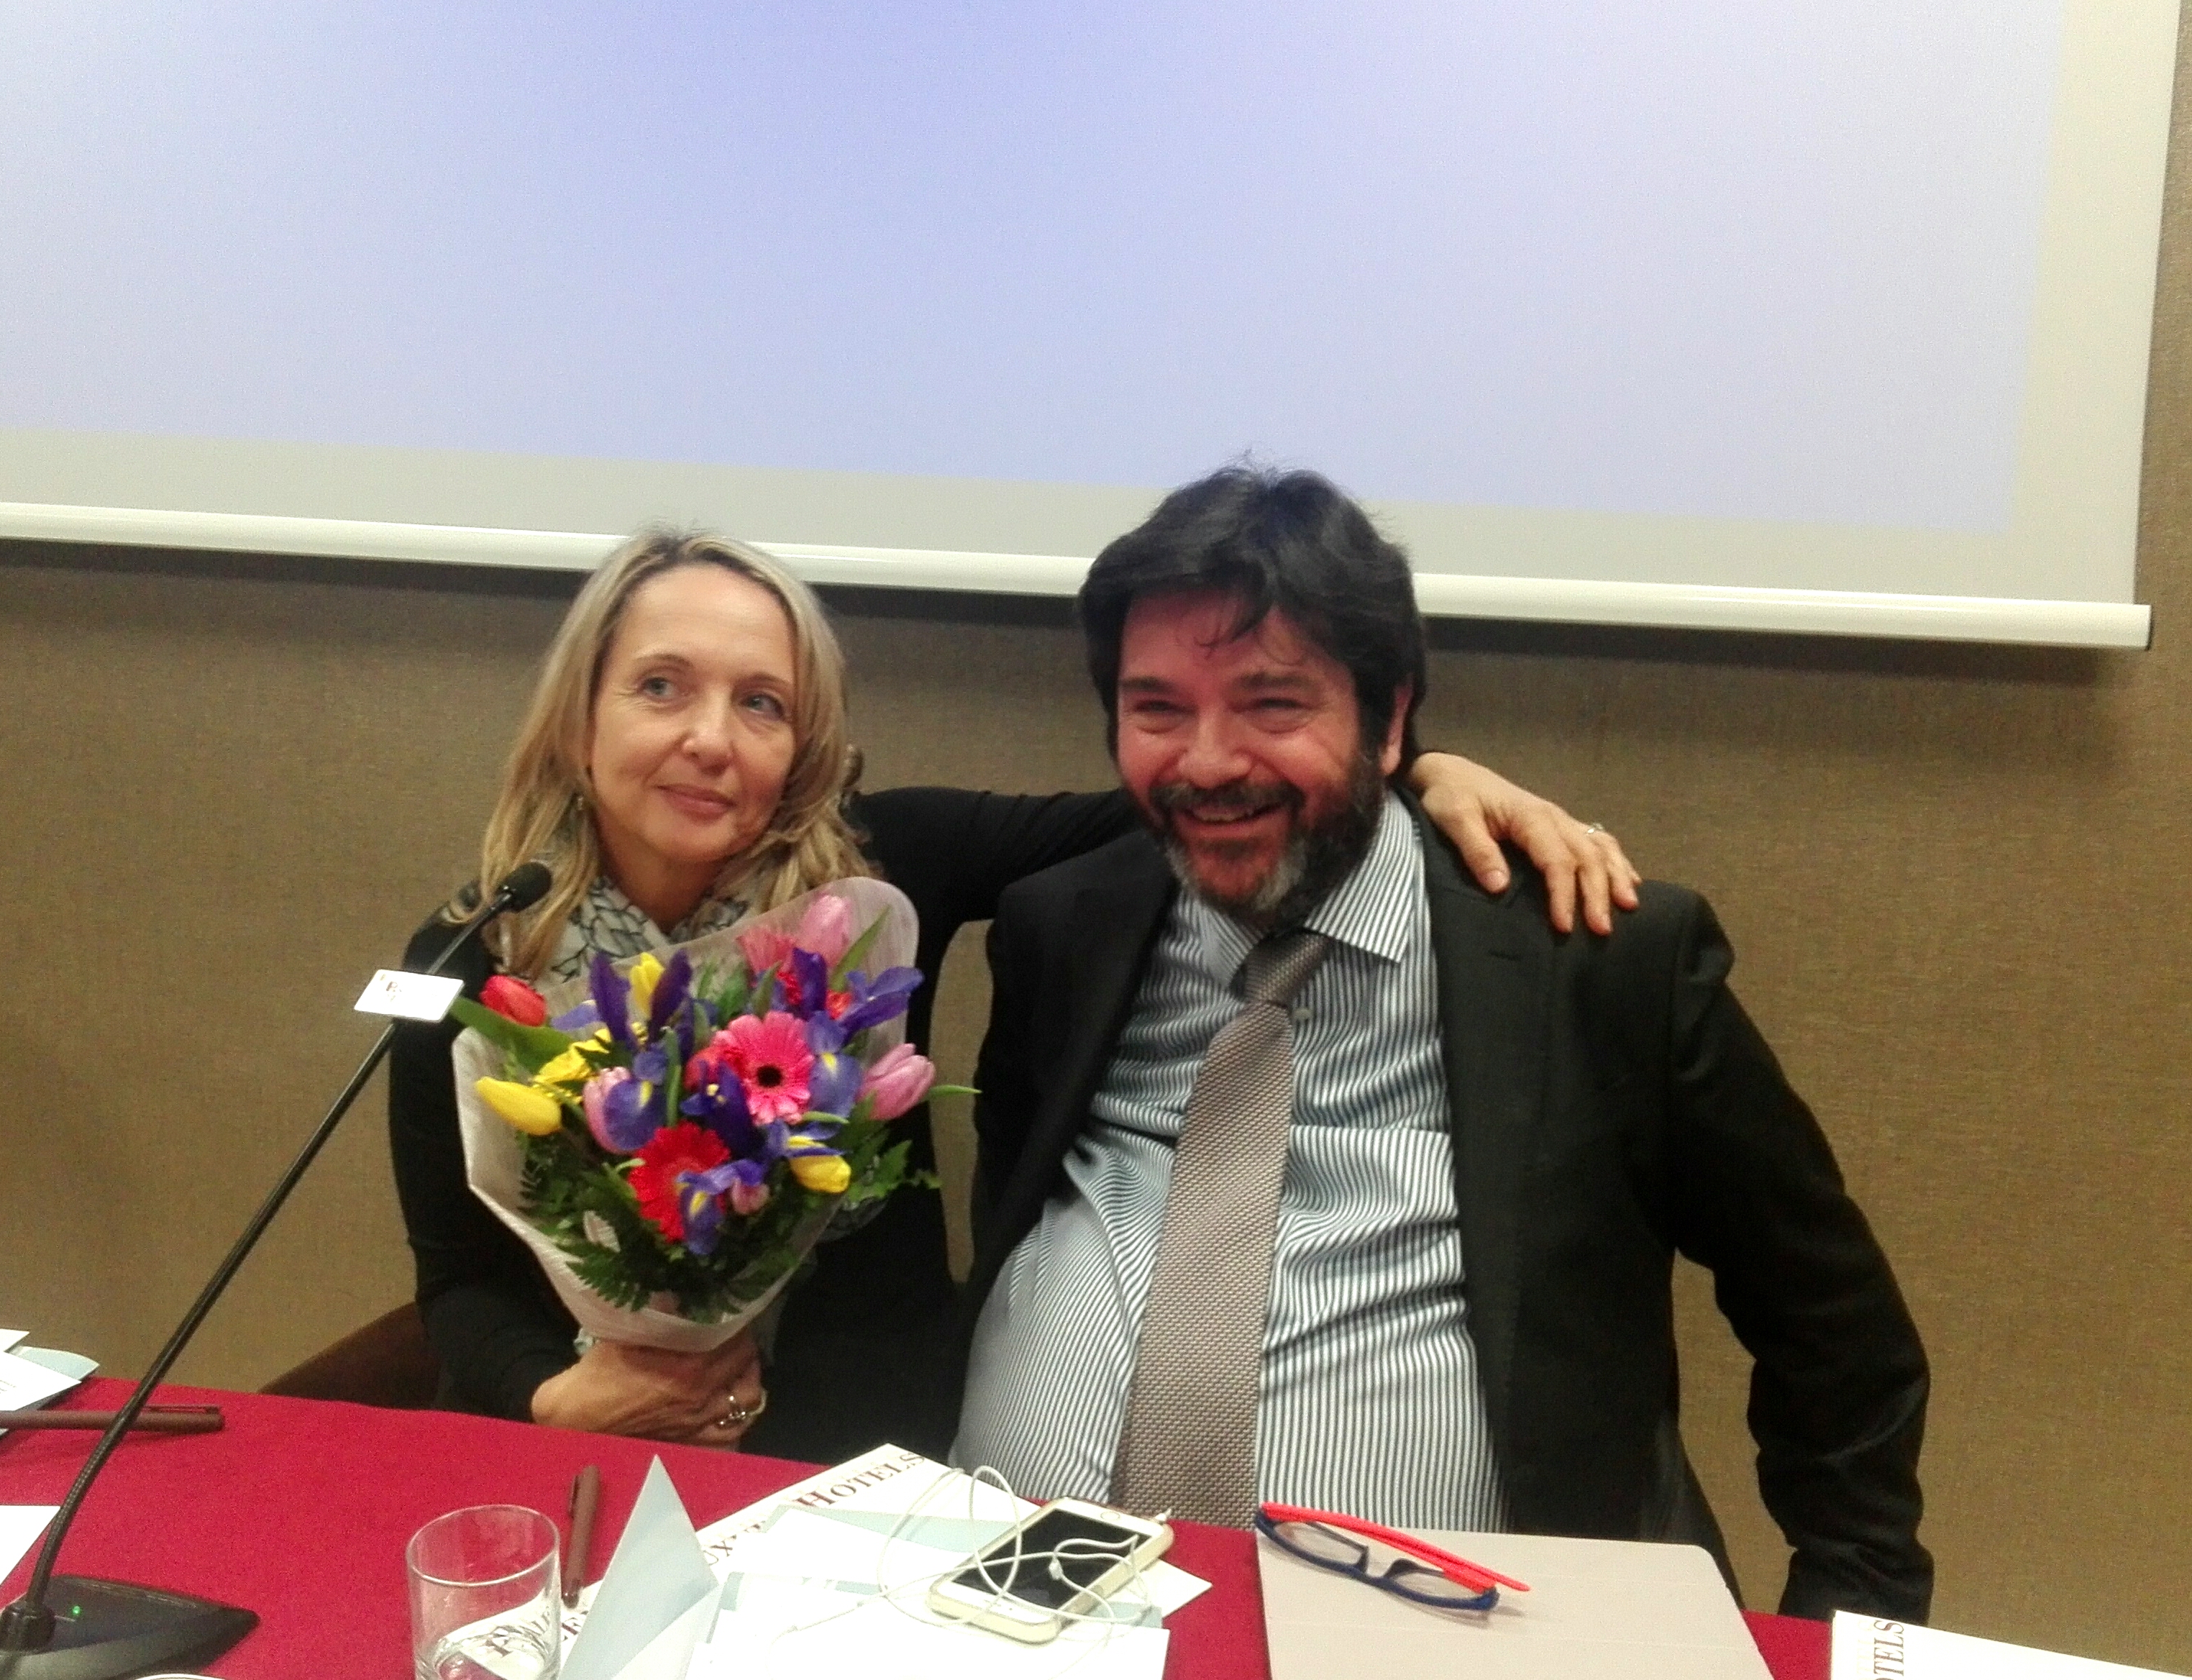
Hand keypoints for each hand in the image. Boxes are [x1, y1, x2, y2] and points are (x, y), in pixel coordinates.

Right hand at [528, 1330, 765, 1448]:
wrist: (574, 1423)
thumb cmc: (597, 1377)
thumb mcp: (625, 1337)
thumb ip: (659, 1315)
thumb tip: (680, 1293)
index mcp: (689, 1369)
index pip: (735, 1341)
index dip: (739, 1324)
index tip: (735, 1312)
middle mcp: (701, 1398)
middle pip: (745, 1367)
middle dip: (746, 1347)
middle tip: (738, 1334)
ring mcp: (698, 1424)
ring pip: (747, 1401)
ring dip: (749, 1379)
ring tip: (741, 1366)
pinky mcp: (690, 1443)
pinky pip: (730, 1433)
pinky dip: (738, 1416)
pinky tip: (732, 1403)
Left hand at [1407, 752, 1640, 934]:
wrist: (1451, 773)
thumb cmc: (1450, 796)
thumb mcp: (1454, 819)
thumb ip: (1476, 850)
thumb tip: (1499, 886)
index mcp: (1530, 816)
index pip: (1557, 860)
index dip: (1564, 895)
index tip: (1564, 927)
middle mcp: (1553, 816)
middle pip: (1587, 856)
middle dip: (1598, 893)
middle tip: (1602, 930)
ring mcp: (1560, 819)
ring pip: (1600, 847)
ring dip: (1616, 876)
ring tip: (1628, 906)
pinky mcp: (1559, 825)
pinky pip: (1598, 840)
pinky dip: (1617, 861)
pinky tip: (1629, 881)